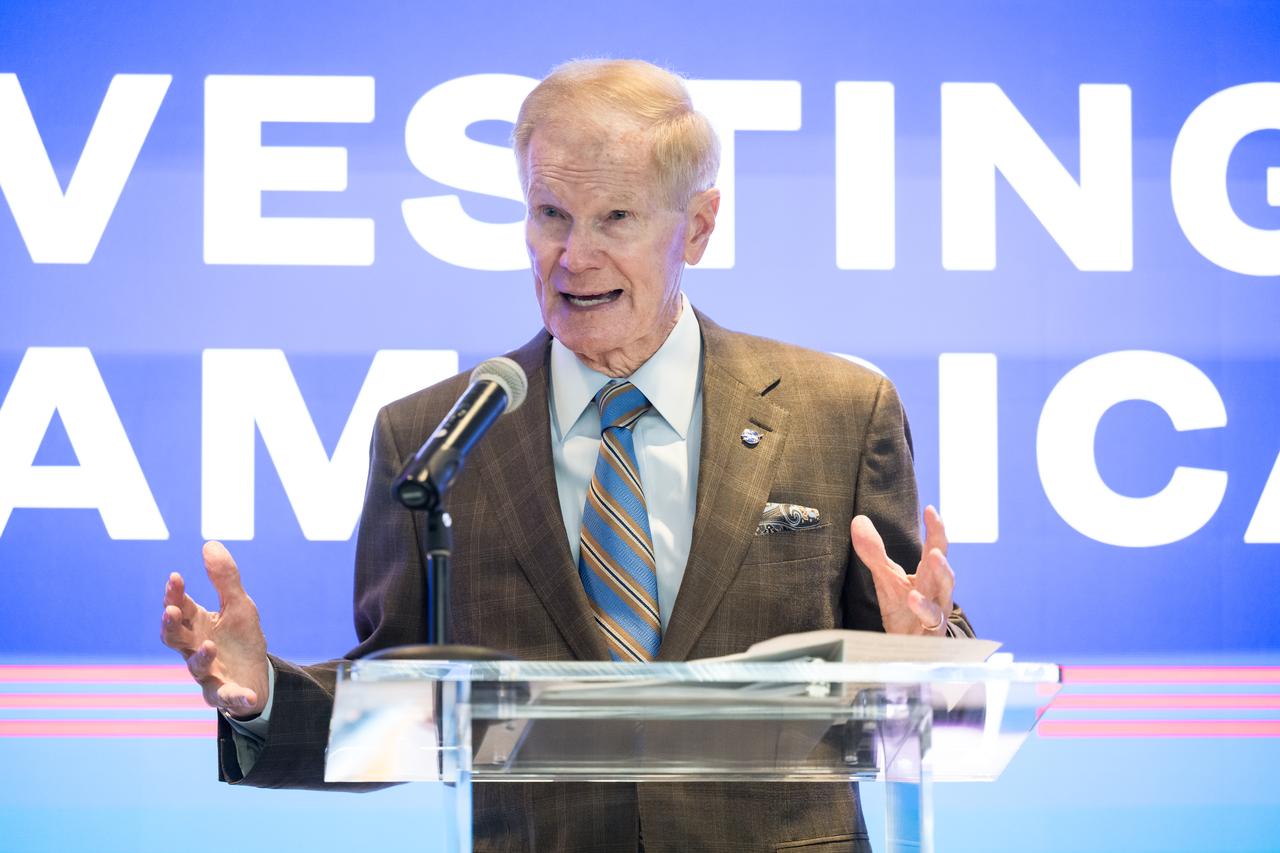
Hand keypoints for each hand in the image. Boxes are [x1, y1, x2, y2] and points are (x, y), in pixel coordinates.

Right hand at [160, 541, 268, 717]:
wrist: (255, 675)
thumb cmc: (240, 638)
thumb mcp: (238, 605)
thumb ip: (224, 578)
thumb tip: (208, 544)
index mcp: (197, 624)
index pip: (179, 607)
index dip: (174, 594)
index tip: (175, 576)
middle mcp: (195, 648)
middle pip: (174, 638)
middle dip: (170, 625)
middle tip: (171, 611)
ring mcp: (207, 673)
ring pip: (196, 668)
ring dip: (201, 656)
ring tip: (210, 644)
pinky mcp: (224, 694)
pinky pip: (227, 697)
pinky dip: (236, 697)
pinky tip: (247, 695)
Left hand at [851, 505, 954, 635]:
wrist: (909, 647)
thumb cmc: (903, 608)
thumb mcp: (886, 578)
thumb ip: (874, 552)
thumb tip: (859, 520)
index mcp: (928, 575)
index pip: (935, 548)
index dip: (935, 530)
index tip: (931, 510)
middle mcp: (937, 591)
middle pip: (944, 570)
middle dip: (941, 552)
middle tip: (935, 539)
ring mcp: (937, 612)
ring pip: (944, 594)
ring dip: (941, 575)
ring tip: (933, 557)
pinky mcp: (932, 632)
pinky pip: (932, 620)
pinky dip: (924, 609)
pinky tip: (913, 599)